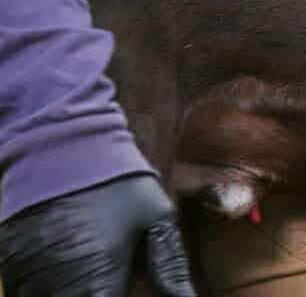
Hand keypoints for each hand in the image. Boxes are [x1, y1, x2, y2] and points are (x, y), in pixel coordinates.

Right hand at [0, 173, 195, 295]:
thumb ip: (170, 263)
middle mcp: (54, 288)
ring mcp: (26, 280)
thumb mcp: (155, 215)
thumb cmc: (117, 180)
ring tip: (98, 269)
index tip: (130, 291)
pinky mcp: (11, 268)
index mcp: (95, 281)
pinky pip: (27, 293)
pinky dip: (48, 288)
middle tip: (117, 279)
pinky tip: (73, 267)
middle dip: (99, 294)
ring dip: (75, 291)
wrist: (62, 143)